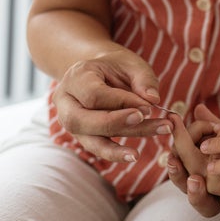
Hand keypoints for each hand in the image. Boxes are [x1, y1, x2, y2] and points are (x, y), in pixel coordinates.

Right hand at [52, 48, 170, 162]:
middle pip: (81, 120)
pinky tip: (133, 156)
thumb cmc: (117, 66)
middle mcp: (66, 101)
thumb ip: (143, 79)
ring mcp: (69, 120)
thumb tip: (153, 100)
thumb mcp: (132, 64)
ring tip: (138, 154)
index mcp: (76, 77)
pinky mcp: (81, 134)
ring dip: (116, 148)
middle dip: (114, 123)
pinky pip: (94, 147)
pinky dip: (114, 153)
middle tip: (143, 119)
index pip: (94, 95)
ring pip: (87, 138)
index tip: (148, 106)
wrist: (100, 71)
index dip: (122, 102)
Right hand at [168, 105, 219, 220]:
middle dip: (180, 179)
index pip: (181, 175)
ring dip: (198, 194)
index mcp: (199, 175)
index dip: (174, 168)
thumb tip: (199, 107)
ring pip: (206, 206)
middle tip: (176, 164)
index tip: (171, 156)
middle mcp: (210, 192)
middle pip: (189, 191)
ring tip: (196, 180)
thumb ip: (212, 126)